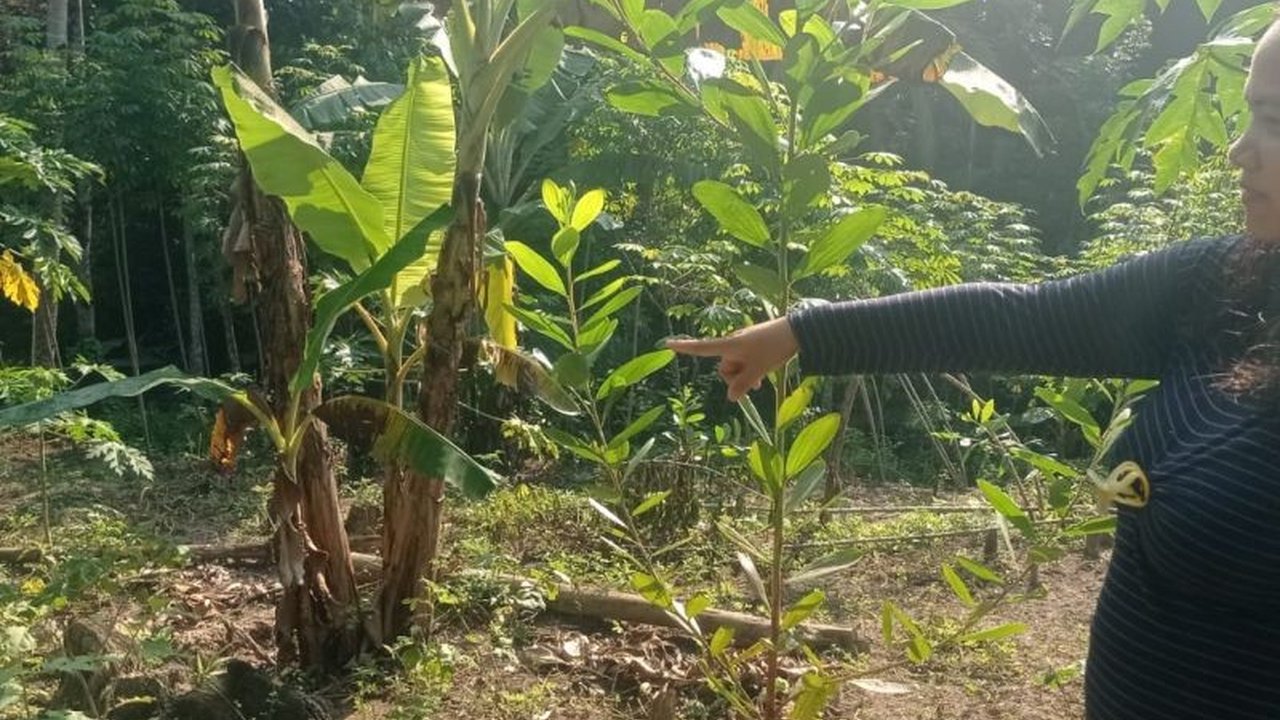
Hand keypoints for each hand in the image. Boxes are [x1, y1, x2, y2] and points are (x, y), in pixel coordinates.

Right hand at [665, 317, 798, 400]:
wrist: (797, 331)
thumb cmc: (774, 348)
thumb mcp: (758, 370)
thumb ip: (743, 384)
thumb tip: (730, 397)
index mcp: (729, 345)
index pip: (702, 348)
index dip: (684, 348)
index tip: (667, 344)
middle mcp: (732, 343)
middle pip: (724, 366)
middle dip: (735, 377)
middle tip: (756, 383)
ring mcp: (743, 343)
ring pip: (736, 365)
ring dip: (745, 375)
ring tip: (762, 380)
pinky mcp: (753, 344)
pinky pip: (745, 360)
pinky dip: (751, 369)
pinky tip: (764, 373)